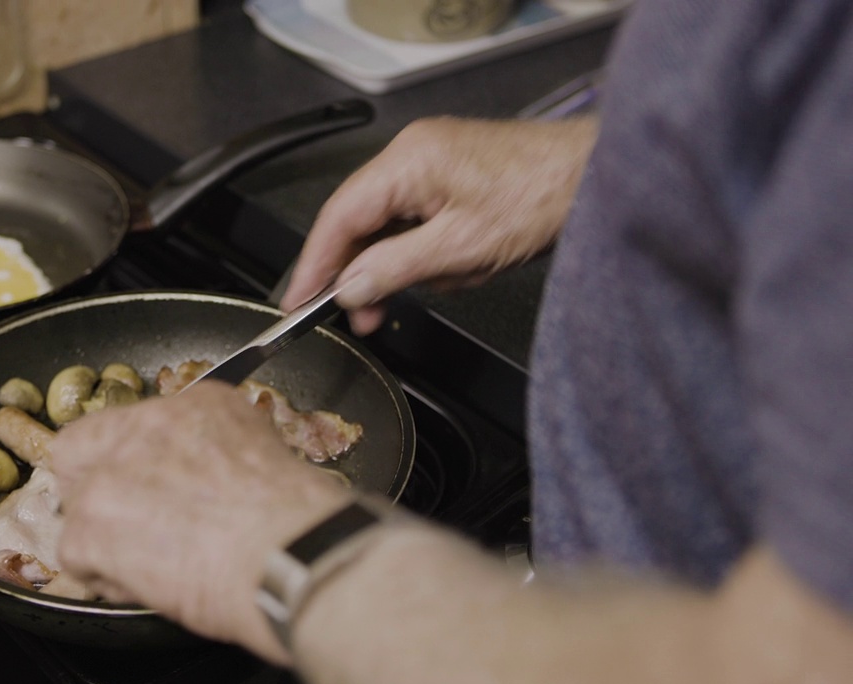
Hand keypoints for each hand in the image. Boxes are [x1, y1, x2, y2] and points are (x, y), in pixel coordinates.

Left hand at [47, 382, 349, 664]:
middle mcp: (144, 428)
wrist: (291, 555)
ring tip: (159, 566)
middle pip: (81, 455)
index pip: (128, 421)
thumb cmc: (297, 521)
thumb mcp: (265, 455)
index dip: (121, 458)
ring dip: (108, 542)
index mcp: (194, 405)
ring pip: (79, 512)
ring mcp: (108, 477)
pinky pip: (78, 558)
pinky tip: (153, 585)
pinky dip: (108, 579)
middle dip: (99, 493)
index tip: (138, 484)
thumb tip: (203, 475)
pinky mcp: (90, 528)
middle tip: (135, 528)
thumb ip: (216, 453)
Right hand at [282, 116, 597, 334]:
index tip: (298, 300)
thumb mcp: (460, 248)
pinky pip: (416, 220)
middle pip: (359, 221)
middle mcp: (413, 154)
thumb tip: (349, 286)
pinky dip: (425, 252)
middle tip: (363, 316)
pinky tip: (450, 270)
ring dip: (403, 266)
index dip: (314, 263)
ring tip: (430, 290)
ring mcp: (432, 162)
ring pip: (389, 226)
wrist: (598, 176)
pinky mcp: (451, 176)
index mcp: (408, 162)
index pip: (338, 217)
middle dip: (364, 272)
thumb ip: (394, 268)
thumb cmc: (543, 197)